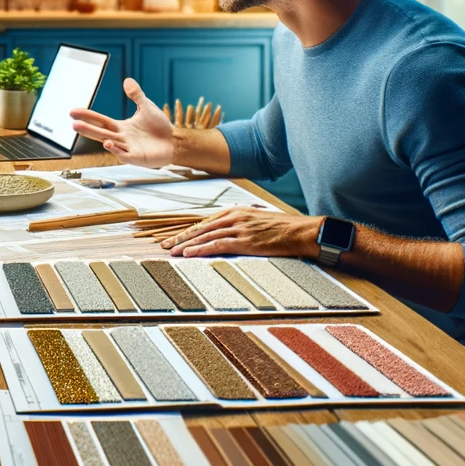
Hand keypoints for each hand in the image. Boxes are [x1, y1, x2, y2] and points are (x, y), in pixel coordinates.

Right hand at [69, 78, 175, 166]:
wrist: (176, 141)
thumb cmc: (160, 127)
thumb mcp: (146, 107)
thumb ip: (136, 95)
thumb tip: (127, 80)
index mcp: (121, 127)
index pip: (101, 120)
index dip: (88, 116)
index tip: (73, 112)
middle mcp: (122, 138)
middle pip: (101, 132)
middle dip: (87, 128)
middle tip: (73, 124)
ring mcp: (128, 149)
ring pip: (110, 143)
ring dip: (99, 138)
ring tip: (89, 133)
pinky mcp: (137, 157)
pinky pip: (124, 155)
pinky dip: (115, 150)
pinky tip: (109, 144)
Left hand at [159, 207, 322, 258]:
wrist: (299, 231)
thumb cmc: (282, 228)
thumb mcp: (257, 220)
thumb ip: (241, 224)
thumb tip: (227, 233)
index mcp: (236, 211)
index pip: (206, 221)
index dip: (189, 230)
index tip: (175, 237)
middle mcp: (234, 217)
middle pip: (201, 227)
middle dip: (181, 237)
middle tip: (165, 245)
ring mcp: (239, 229)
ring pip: (205, 236)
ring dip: (186, 244)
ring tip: (172, 251)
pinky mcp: (245, 241)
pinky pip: (217, 245)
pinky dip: (201, 249)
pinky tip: (189, 253)